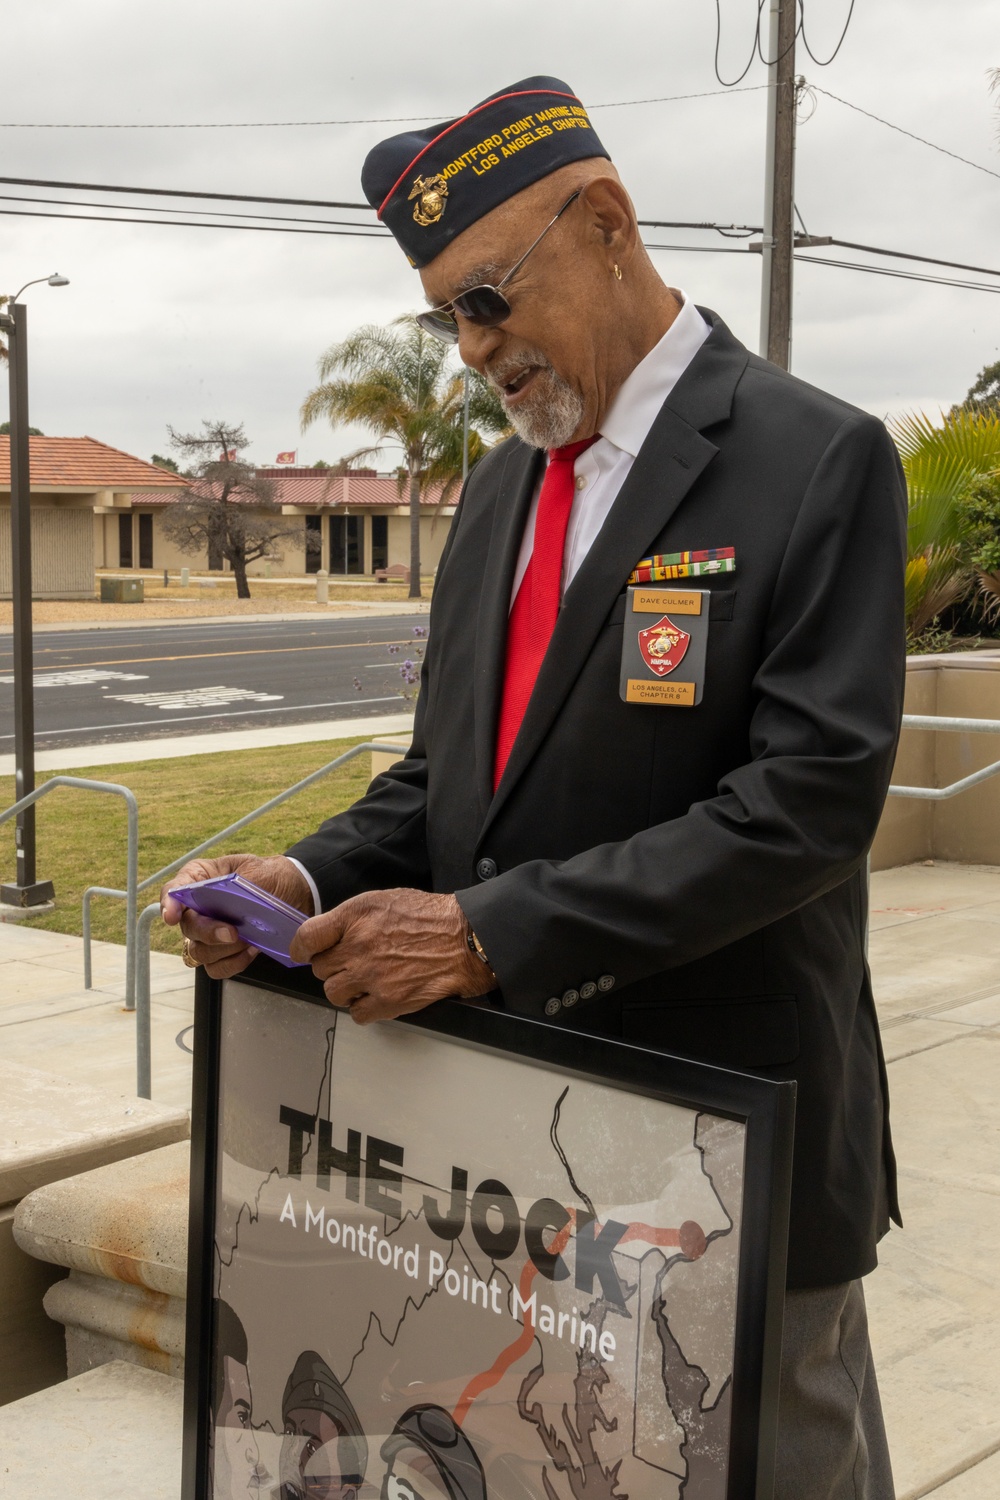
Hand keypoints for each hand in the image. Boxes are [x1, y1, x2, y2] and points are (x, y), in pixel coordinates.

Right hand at [160, 854, 313, 979]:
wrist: (295, 892)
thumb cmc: (271, 876)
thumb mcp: (257, 869)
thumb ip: (238, 883)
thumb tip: (226, 903)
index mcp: (200, 878)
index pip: (174, 890)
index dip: (169, 904)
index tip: (172, 916)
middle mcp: (199, 907)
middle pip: (187, 927)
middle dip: (208, 932)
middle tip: (232, 932)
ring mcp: (209, 932)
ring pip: (199, 952)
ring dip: (223, 950)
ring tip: (248, 938)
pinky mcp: (224, 952)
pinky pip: (217, 968)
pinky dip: (234, 962)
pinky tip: (251, 949)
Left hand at [289, 888, 495, 1024]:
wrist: (464, 940)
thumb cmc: (429, 918)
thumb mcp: (384, 900)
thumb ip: (351, 918)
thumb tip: (328, 936)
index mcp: (356, 917)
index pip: (308, 937)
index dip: (300, 948)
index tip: (303, 953)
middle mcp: (358, 947)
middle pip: (320, 968)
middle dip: (333, 966)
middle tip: (351, 963)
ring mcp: (371, 977)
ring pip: (333, 993)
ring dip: (345, 989)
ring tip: (364, 980)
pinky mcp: (387, 1001)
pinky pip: (356, 1014)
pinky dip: (363, 1008)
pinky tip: (376, 995)